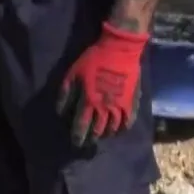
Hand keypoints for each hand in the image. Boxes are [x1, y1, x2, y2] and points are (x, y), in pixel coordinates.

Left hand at [58, 22, 148, 146]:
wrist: (120, 49)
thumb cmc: (94, 60)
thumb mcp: (73, 74)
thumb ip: (66, 95)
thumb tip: (61, 113)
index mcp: (89, 101)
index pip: (81, 126)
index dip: (78, 137)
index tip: (75, 143)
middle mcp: (104, 107)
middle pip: (97, 130)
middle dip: (91, 139)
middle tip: (87, 143)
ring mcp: (120, 105)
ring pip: (113, 128)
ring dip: (106, 134)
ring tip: (102, 137)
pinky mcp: (132, 101)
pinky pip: (129, 120)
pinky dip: (123, 128)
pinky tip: (119, 130)